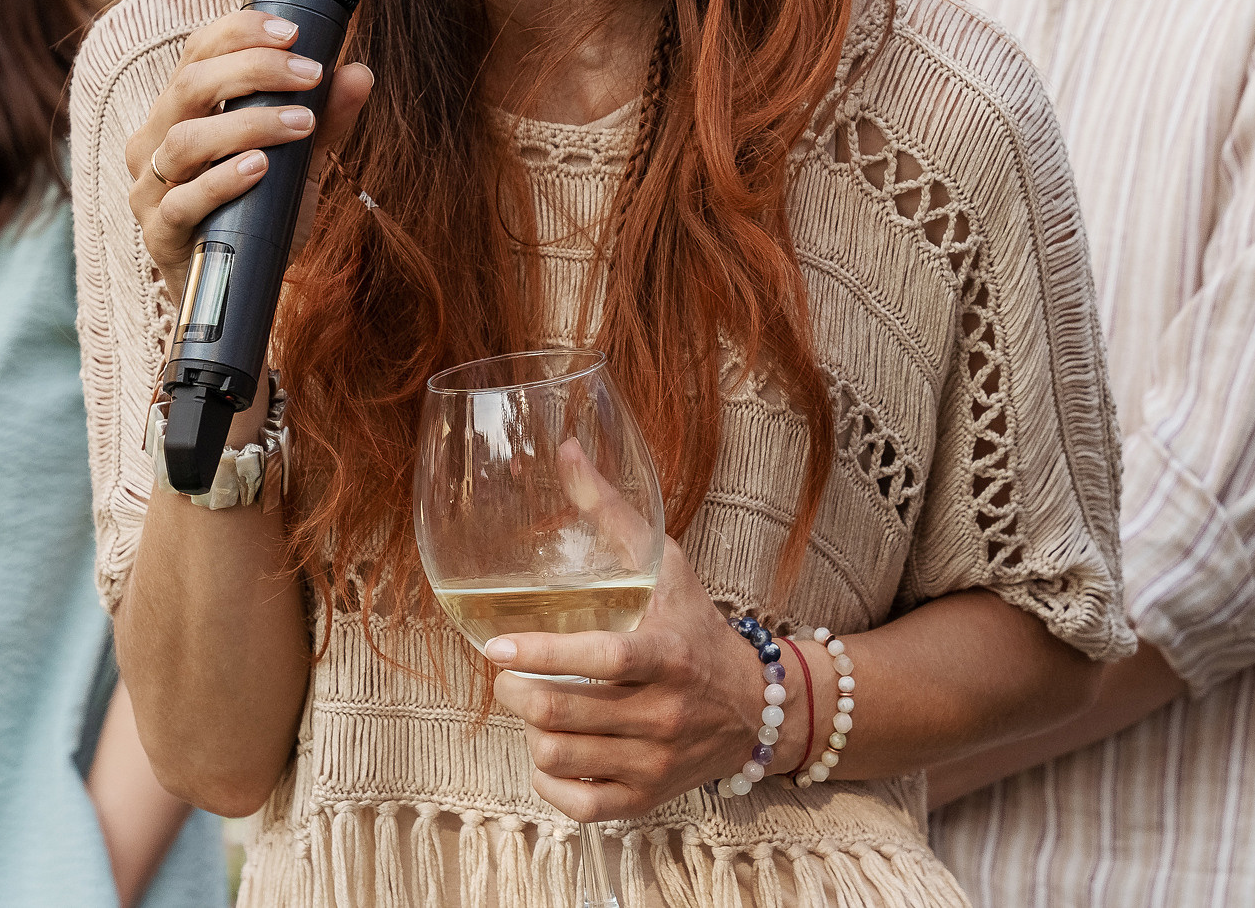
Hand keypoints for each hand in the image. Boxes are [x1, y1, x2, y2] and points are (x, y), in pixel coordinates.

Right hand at [127, 9, 373, 287]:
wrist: (238, 288)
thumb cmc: (258, 214)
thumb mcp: (298, 162)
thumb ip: (326, 120)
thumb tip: (359, 73)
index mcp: (180, 111)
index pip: (198, 51)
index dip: (240, 31)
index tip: (293, 32)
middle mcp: (155, 140)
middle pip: (190, 84)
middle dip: (254, 70)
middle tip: (310, 74)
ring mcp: (150, 188)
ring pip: (185, 141)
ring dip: (248, 125)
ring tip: (302, 124)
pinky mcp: (158, 233)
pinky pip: (182, 202)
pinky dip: (222, 182)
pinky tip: (260, 168)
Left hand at [484, 541, 801, 820]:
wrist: (758, 706)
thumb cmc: (697, 627)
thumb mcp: (666, 564)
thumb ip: (613, 511)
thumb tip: (566, 449)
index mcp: (667, 655)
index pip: (600, 659)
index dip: (541, 654)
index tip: (496, 644)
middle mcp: (664, 714)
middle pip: (562, 712)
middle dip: (515, 690)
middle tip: (505, 671)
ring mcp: (655, 762)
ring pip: (560, 756)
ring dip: (528, 730)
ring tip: (530, 704)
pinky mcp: (647, 798)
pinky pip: (577, 804)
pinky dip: (548, 780)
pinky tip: (549, 750)